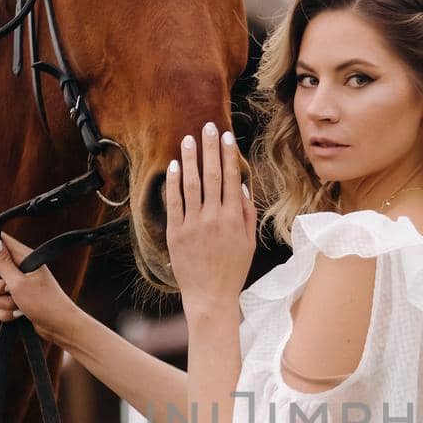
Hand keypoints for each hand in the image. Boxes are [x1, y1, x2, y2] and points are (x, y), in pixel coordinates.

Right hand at [0, 231, 76, 344]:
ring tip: (19, 307)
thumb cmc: (44, 304)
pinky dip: (4, 312)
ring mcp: (14, 284)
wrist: (58, 327)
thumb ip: (2, 263)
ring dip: (1, 302)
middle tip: (8, 290)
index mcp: (22, 257)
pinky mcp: (13, 299)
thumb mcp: (19, 283)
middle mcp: (17, 268)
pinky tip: (18, 316)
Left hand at [166, 121, 255, 310]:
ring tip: (188, 139)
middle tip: (208, 127)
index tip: (227, 136)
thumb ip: (247, 213)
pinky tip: (174, 166)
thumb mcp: (249, 242)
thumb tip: (243, 185)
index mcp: (235, 218)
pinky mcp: (176, 233)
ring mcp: (194, 224)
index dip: (229, 155)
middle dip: (210, 148)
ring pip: (191, 184)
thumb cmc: (233, 270)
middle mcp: (214, 217)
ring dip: (190, 159)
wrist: (210, 296)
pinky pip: (174, 202)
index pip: (232, 178)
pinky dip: (173, 183)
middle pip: (212, 175)